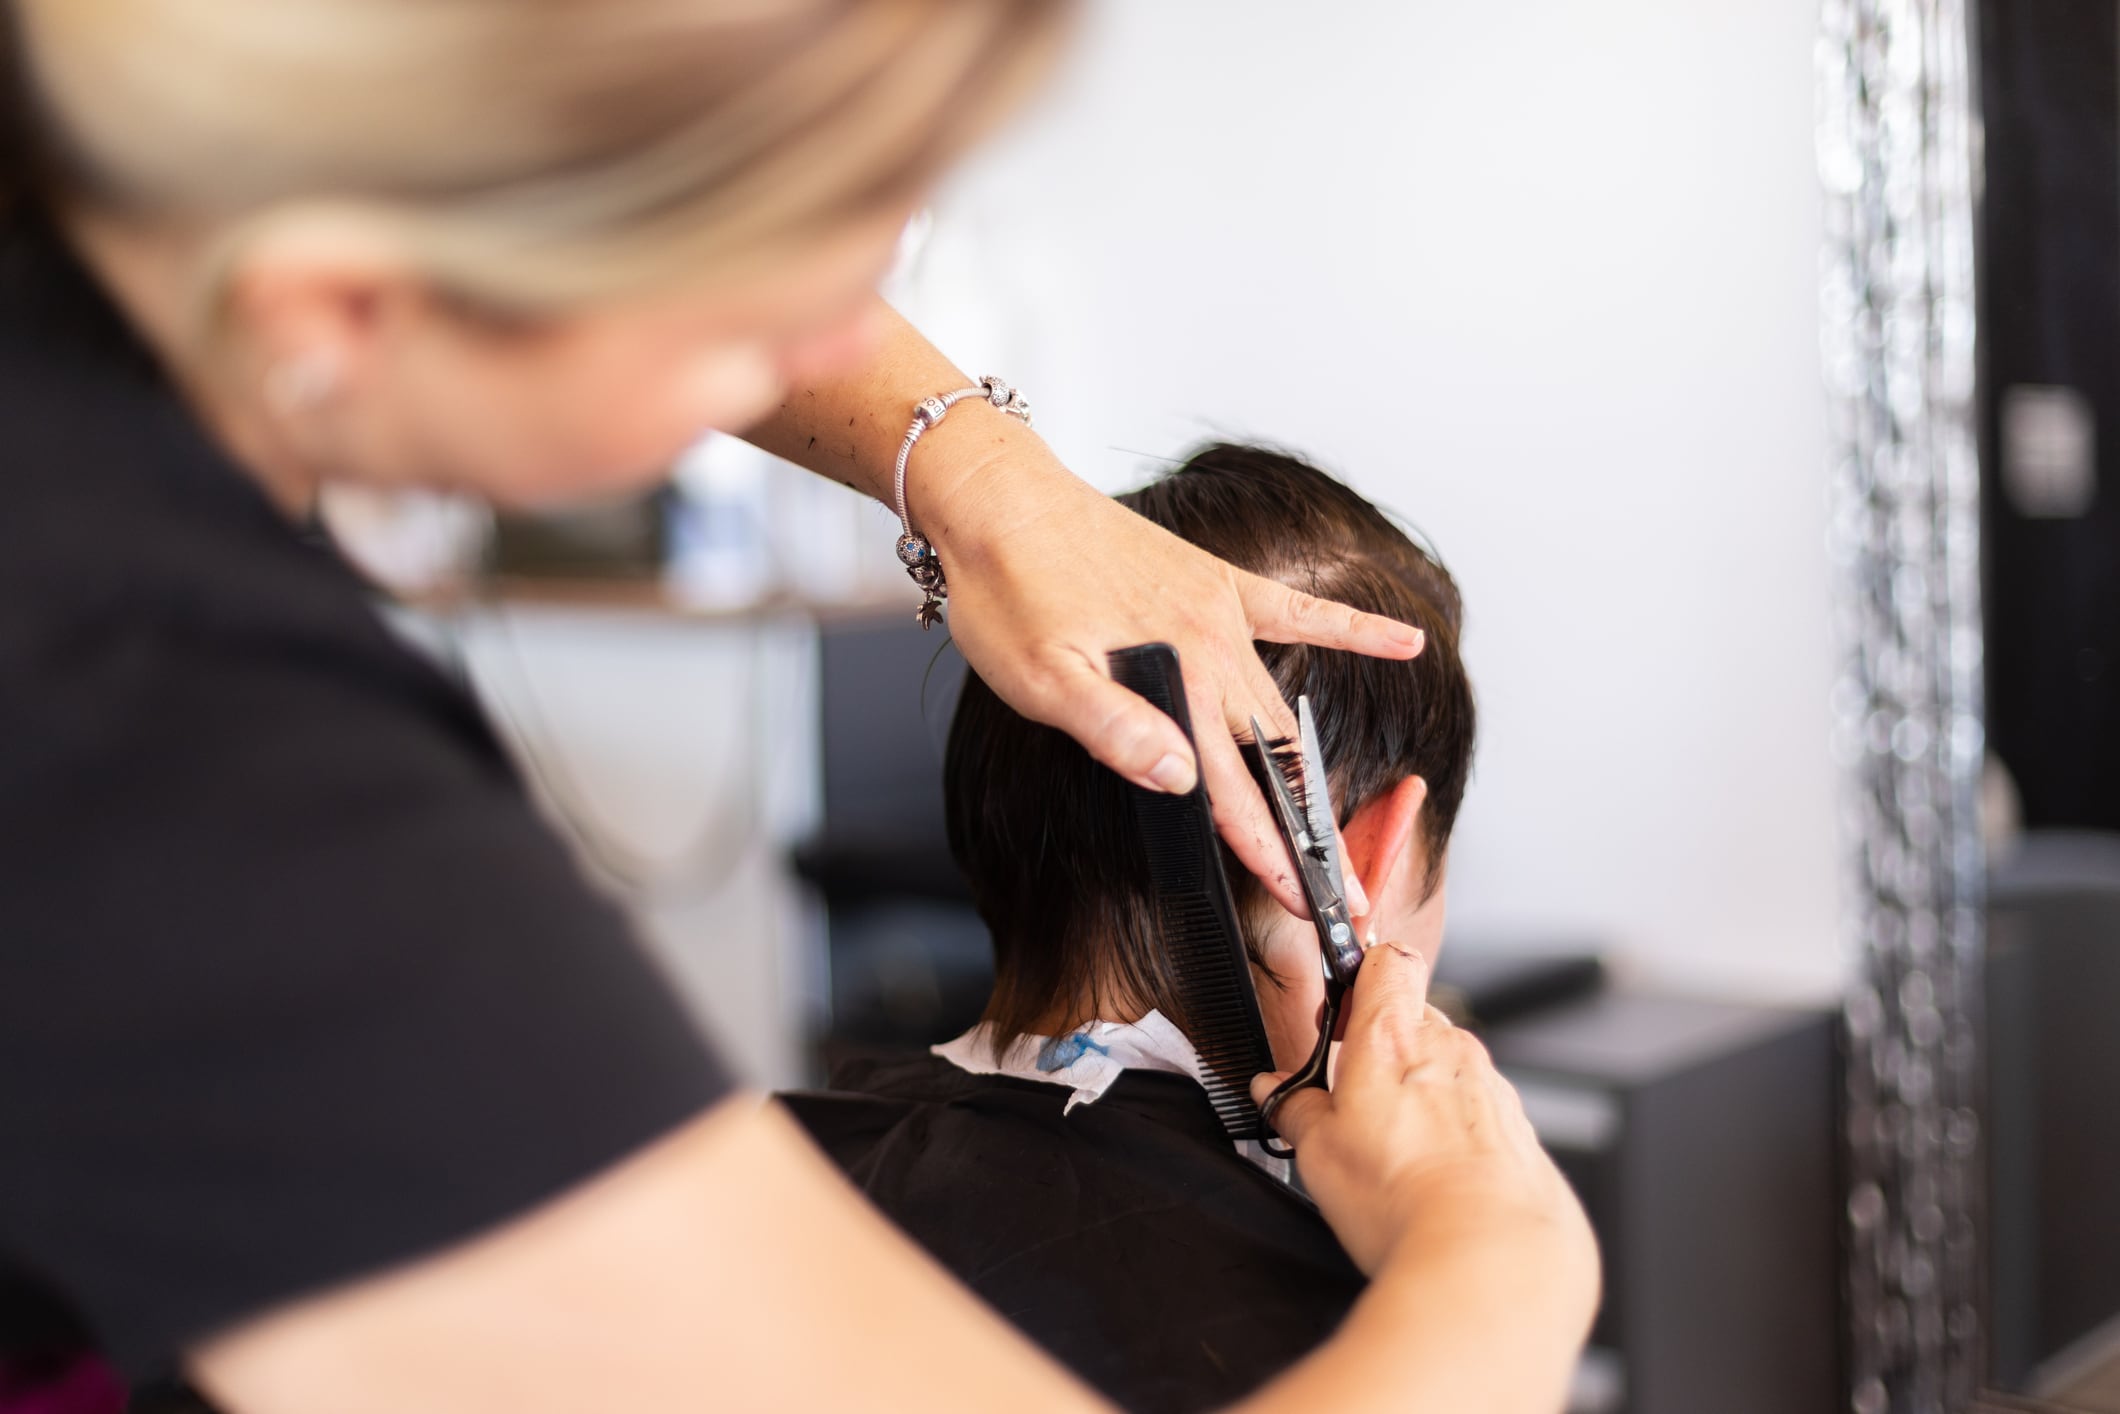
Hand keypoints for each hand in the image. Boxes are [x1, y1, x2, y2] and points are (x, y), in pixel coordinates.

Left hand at [930, 445, 1423, 916]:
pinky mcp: (1214, 581)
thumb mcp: (1039, 678)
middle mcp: (1211, 650)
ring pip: (1283, 707)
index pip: (1234, 792)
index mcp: (1173, 683)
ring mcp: (1219, 613)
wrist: (999, 500)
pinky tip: (1405, 642)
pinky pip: (1299, 610)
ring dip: (1314, 771)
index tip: (1310, 905)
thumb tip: (1183, 780)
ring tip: (1342, 832)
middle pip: (1276, 761)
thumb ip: (1115, 728)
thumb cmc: (1006, 591)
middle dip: (1311, 835)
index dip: (1272, 855)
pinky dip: (1353, 629)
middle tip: (1346, 895)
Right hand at [1253, 946, 1598, 1295]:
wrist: (1493, 1257)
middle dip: (1384, 1053)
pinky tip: (1435, 1180)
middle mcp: (1451, 1051)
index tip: (1342, 1009)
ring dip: (1421, 1097)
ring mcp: (1491, 1089)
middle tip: (1353, 1103)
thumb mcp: (1318, 1154)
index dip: (1363, 973)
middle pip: (1416, 1022)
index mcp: (1393, 1038)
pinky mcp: (1519, 1131)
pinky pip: (1478, 1115)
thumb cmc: (1404, 1199)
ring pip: (1448, 1072)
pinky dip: (1456, 1135)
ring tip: (1395, 1156)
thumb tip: (1277, 1092)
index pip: (1387, 960)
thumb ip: (1295, 1109)